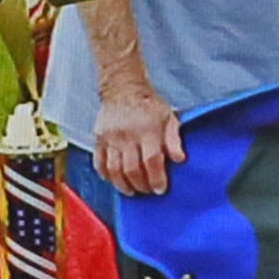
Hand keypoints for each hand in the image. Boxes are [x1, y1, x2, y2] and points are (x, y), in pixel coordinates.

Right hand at [93, 80, 185, 196]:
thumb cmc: (149, 105)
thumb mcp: (169, 118)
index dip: (156, 179)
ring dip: (123, 185)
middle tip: (147, 190)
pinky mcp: (99, 139)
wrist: (123, 87)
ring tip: (131, 191)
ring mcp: (110, 137)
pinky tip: (114, 180)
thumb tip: (179, 159)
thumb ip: (174, 140)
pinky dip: (106, 175)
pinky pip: (99, 163)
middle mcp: (127, 135)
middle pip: (132, 169)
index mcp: (147, 130)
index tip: (160, 189)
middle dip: (141, 185)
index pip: (152, 161)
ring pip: (114, 170)